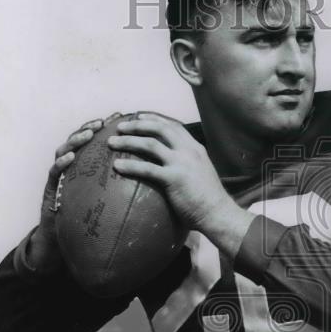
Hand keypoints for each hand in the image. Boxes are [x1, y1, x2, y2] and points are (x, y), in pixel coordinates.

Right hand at [26, 114, 119, 270]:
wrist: (63, 242)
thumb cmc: (89, 223)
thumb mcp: (109, 204)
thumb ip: (124, 192)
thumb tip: (156, 187)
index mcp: (86, 168)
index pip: (96, 143)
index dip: (107, 129)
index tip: (122, 118)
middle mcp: (72, 167)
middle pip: (79, 141)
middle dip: (90, 128)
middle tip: (103, 122)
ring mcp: (60, 176)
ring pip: (64, 150)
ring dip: (76, 140)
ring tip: (88, 134)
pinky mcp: (51, 188)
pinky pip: (54, 173)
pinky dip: (61, 163)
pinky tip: (70, 158)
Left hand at [109, 113, 246, 241]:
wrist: (218, 214)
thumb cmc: (209, 200)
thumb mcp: (202, 173)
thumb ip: (189, 165)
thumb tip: (173, 166)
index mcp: (195, 148)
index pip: (173, 126)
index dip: (154, 119)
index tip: (139, 117)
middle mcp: (189, 151)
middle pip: (160, 128)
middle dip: (137, 125)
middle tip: (120, 127)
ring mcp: (182, 163)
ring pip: (150, 144)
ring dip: (128, 141)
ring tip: (112, 143)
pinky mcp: (174, 178)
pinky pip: (147, 168)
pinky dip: (130, 165)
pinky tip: (117, 167)